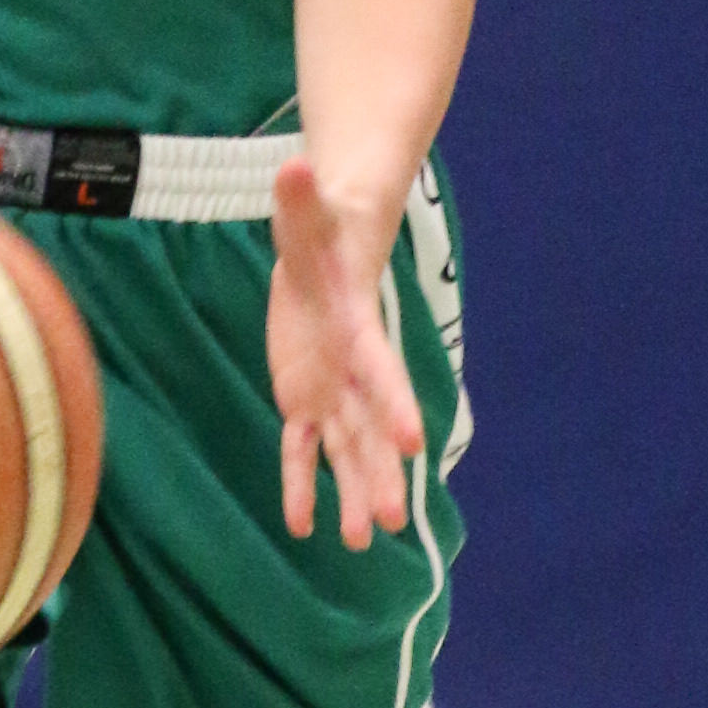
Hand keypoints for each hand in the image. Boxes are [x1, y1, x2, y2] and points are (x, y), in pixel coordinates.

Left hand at [267, 158, 422, 548]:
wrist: (328, 247)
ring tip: (368, 542)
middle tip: (395, 520)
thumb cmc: (322, 230)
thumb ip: (300, 199)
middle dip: (381, 473)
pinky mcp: (303, 398)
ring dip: (355, 493)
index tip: (413, 444)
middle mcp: (351, 369)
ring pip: (345, 449)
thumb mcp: (307, 215)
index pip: (379, 371)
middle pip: (370, 427)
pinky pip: (303, 449)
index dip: (394, 405)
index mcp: (358, 328)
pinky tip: (305, 527)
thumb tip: (294, 165)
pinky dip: (302, 485)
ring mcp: (330, 389)